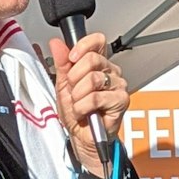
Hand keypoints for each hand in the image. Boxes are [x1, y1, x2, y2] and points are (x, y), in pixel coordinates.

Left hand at [50, 32, 128, 176]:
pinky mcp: (121, 100)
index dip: (82, 46)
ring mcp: (118, 85)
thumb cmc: (77, 112)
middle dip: (74, 78)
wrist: (82, 137)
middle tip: (73, 91)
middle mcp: (111, 71)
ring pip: (93, 78)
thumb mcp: (63, 85)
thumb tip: (56, 43)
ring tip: (78, 104)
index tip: (71, 59)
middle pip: (92, 59)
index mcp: (98, 64)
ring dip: (78, 96)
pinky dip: (83, 107)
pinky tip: (84, 112)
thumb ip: (62, 63)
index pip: (97, 41)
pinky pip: (96, 97)